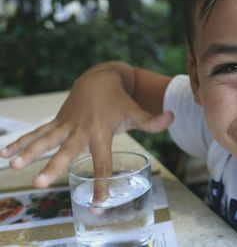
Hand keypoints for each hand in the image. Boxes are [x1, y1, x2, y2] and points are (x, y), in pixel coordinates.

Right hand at [0, 67, 172, 199]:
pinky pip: (37, 132)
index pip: (103, 163)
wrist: (100, 79)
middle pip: (67, 151)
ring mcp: (66, 125)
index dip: (101, 184)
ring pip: (45, 139)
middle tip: (41, 182)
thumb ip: (153, 121)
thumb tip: (173, 117)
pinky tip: (4, 153)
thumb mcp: (136, 113)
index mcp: (101, 133)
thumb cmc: (120, 102)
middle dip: (53, 166)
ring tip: (11, 164)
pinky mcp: (57, 121)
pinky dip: (21, 141)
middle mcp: (81, 130)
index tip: (98, 205)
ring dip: (28, 151)